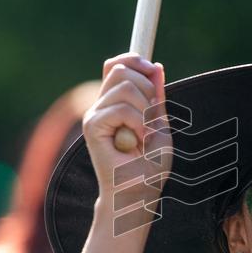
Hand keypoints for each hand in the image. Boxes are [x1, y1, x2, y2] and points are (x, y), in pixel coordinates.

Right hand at [84, 53, 172, 204]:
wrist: (139, 192)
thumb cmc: (150, 165)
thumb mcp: (159, 124)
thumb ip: (156, 97)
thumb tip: (156, 66)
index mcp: (116, 102)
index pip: (117, 65)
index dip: (135, 59)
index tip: (154, 70)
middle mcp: (102, 105)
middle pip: (121, 69)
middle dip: (147, 87)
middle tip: (152, 117)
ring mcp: (95, 114)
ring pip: (124, 86)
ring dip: (145, 109)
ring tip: (145, 133)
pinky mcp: (92, 127)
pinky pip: (120, 109)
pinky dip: (138, 123)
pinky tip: (139, 141)